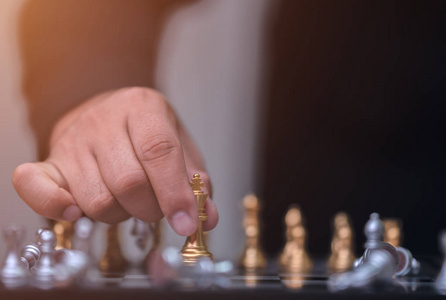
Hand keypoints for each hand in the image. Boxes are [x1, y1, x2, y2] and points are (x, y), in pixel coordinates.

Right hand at [13, 87, 217, 235]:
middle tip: (156, 208)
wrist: (107, 114)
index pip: (158, 152)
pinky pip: (36, 188)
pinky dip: (54, 207)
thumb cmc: (148, 135)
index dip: (175, 193)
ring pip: (97, 199)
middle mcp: (103, 120)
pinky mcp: (48, 161)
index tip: (186, 223)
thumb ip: (196, 181)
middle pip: (128, 182)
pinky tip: (74, 212)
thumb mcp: (181, 147)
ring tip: (128, 201)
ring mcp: (73, 141)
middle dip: (151, 208)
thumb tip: (207, 215)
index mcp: (142, 107)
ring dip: (120, 214)